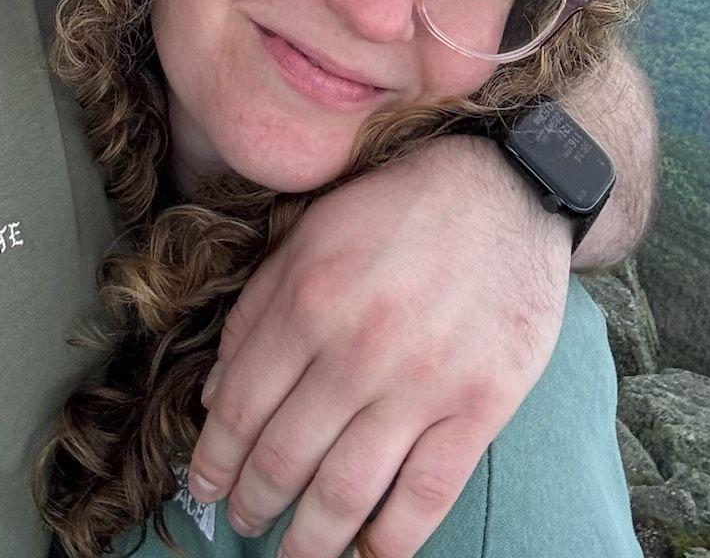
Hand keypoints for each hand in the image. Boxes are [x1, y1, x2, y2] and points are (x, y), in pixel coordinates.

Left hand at [186, 137, 567, 557]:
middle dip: (253, 503)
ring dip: (308, 541)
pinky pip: (426, 498)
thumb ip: (257, 309)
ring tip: (294, 555)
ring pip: (346, 493)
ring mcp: (422, 383)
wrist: (506, 189)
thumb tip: (215, 392)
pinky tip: (368, 554)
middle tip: (242, 522)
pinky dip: (390, 543)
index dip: (214, 461)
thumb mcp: (311, 232)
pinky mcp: (479, 407)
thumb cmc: (398, 208)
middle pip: (285, 458)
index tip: (203, 488)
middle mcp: (359, 347)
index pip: (241, 407)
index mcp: (309, 298)